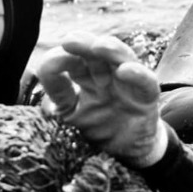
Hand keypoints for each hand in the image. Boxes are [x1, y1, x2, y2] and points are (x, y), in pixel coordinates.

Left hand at [35, 33, 169, 167]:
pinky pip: (146, 82)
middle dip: (83, 44)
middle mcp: (106, 76)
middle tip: (69, 40)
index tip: (51, 68)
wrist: (129, 150)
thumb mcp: (72, 116)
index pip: (69, 63)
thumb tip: (45, 80)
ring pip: (122, 58)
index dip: (58, 62)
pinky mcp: (147, 98)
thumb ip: (59, 98)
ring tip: (98, 46)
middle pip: (95, 53)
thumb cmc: (100, 128)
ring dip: (111, 50)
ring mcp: (127, 84)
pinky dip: (137, 74)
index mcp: (84, 79)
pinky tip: (125, 71)